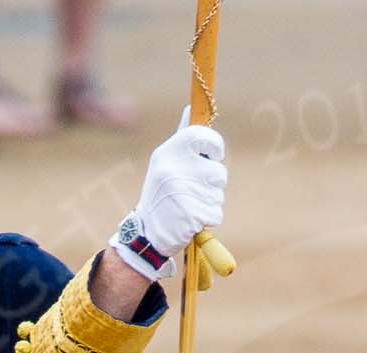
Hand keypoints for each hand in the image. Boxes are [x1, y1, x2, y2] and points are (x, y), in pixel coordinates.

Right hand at [113, 108, 226, 280]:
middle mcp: (174, 169)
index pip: (204, 136)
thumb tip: (190, 107)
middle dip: (212, 183)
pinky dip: (209, 218)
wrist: (147, 232)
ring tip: (188, 204)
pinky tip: (191, 218)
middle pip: (219, 171)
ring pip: (219, 193)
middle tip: (192, 190)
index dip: (215, 145)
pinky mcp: (192, 215)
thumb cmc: (161, 193)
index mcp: (168, 152)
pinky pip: (216, 213)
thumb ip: (182, 137)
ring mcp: (183, 192)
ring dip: (210, 201)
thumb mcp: (165, 162)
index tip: (214, 155)